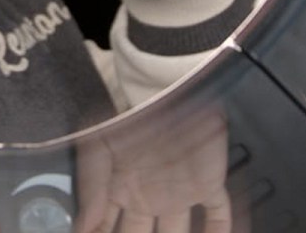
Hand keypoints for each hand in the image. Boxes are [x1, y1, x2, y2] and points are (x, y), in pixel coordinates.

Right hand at [74, 105, 234, 232]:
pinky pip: (219, 215)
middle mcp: (148, 197)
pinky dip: (222, 231)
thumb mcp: (99, 148)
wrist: (167, 86)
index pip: (105, 228)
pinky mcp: (208, 184)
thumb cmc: (130, 113)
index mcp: (119, 189)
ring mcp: (179, 192)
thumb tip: (83, 227)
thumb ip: (91, 189)